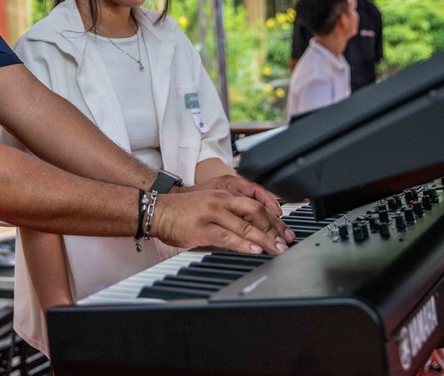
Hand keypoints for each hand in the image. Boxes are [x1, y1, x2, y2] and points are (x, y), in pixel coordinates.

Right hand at [149, 190, 291, 254]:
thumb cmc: (183, 211)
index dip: (274, 218)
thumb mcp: (210, 205)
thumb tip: (251, 231)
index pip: (256, 204)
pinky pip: (227, 236)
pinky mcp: (202, 228)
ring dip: (264, 238)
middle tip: (285, 241)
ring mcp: (211, 213)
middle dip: (274, 228)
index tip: (285, 231)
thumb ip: (229, 214)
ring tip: (276, 248)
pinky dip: (243, 244)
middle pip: (255, 211)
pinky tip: (254, 250)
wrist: (157, 210)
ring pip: (244, 225)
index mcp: (224, 193)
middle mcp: (220, 200)